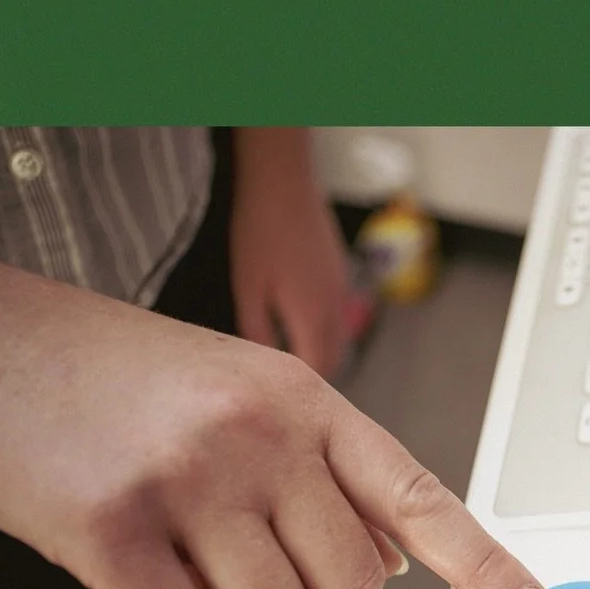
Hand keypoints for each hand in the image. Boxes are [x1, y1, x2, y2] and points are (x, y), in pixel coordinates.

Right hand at [0, 263, 562, 588]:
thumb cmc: (122, 376)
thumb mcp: (245, 392)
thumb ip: (324, 471)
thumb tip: (393, 560)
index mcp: (304, 400)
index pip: (421, 497)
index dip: (485, 565)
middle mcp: (259, 434)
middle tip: (259, 577)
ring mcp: (186, 479)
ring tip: (196, 571)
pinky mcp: (109, 530)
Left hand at [230, 128, 351, 380]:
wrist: (283, 182)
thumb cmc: (260, 232)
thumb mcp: (248, 290)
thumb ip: (259, 334)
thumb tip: (263, 369)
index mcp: (315, 320)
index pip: (317, 375)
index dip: (302, 396)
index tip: (282, 405)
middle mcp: (336, 310)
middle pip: (332, 362)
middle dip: (313, 380)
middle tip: (284, 391)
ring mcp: (341, 291)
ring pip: (335, 340)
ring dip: (316, 353)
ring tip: (286, 359)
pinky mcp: (338, 275)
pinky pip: (334, 315)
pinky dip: (319, 328)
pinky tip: (294, 320)